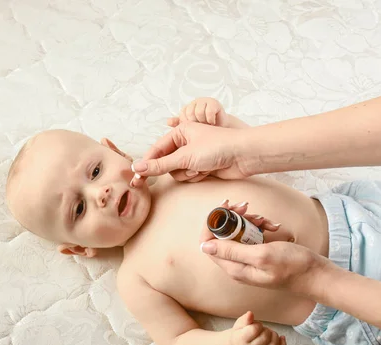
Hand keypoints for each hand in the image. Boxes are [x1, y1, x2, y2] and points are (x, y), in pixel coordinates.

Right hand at [131, 122, 248, 185]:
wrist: (244, 155)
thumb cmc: (218, 148)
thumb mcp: (185, 156)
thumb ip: (160, 164)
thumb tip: (138, 168)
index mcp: (180, 131)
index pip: (156, 149)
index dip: (146, 164)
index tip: (136, 178)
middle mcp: (185, 142)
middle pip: (165, 163)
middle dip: (174, 168)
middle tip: (175, 174)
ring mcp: (193, 155)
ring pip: (177, 172)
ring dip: (187, 173)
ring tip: (200, 168)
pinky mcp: (201, 167)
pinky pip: (189, 176)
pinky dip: (196, 176)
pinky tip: (208, 171)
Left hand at [167, 97, 228, 127]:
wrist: (223, 129)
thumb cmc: (206, 129)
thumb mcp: (191, 129)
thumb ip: (180, 125)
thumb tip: (168, 122)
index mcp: (188, 108)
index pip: (182, 114)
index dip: (188, 123)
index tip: (194, 129)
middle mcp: (195, 103)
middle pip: (189, 113)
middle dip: (196, 123)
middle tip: (202, 127)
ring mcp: (205, 101)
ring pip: (198, 113)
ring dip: (203, 122)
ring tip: (207, 125)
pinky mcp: (214, 103)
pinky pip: (208, 112)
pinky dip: (210, 120)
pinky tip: (213, 123)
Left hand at [199, 205, 328, 295]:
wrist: (316, 274)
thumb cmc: (293, 267)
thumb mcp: (261, 255)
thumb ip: (232, 251)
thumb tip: (205, 246)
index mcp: (233, 267)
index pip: (208, 243)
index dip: (213, 222)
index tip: (226, 208)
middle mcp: (237, 264)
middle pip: (222, 234)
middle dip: (234, 218)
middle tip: (248, 208)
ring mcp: (248, 259)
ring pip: (238, 232)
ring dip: (250, 221)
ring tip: (266, 221)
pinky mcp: (258, 253)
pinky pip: (251, 235)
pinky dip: (260, 227)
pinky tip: (274, 227)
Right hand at [231, 311, 286, 344]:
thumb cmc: (241, 332)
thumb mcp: (240, 324)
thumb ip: (245, 319)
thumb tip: (250, 314)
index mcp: (241, 340)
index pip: (254, 330)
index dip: (258, 324)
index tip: (257, 325)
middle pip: (265, 338)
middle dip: (267, 330)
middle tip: (264, 329)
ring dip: (275, 336)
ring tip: (271, 333)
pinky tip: (282, 338)